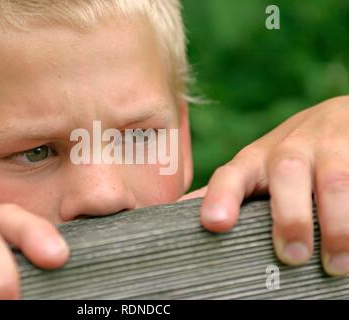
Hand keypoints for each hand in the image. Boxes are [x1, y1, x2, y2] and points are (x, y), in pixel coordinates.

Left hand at [181, 96, 348, 275]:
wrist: (341, 117)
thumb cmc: (291, 155)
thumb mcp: (257, 169)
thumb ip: (228, 189)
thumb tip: (180, 209)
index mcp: (256, 159)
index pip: (233, 173)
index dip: (221, 196)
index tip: (214, 223)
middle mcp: (291, 149)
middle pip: (286, 172)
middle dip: (290, 215)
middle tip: (291, 256)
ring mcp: (331, 148)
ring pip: (335, 179)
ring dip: (337, 222)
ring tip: (337, 262)